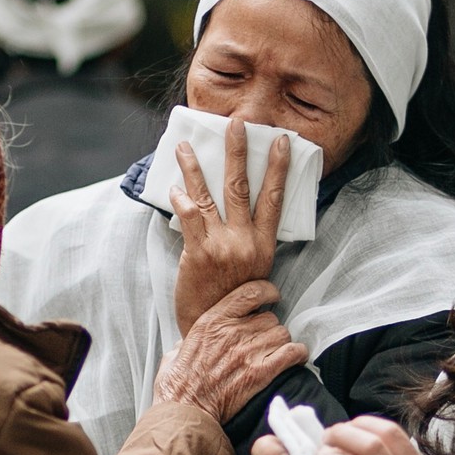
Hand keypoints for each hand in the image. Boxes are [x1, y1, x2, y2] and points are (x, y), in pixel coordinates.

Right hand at [154, 281, 306, 423]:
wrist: (185, 411)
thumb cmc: (177, 387)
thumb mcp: (173, 354)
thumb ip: (184, 344)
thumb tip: (183, 346)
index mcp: (212, 321)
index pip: (249, 292)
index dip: (266, 292)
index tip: (272, 297)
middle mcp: (232, 332)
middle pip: (269, 317)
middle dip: (270, 329)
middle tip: (265, 342)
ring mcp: (248, 351)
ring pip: (282, 334)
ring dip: (282, 343)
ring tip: (277, 353)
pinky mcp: (260, 372)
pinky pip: (291, 353)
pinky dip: (298, 354)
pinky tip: (296, 358)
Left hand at [169, 116, 290, 336]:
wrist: (218, 331)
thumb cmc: (232, 302)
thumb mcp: (252, 272)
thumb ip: (248, 242)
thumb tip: (239, 215)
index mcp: (263, 245)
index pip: (274, 198)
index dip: (278, 168)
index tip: (280, 141)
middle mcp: (246, 241)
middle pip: (242, 187)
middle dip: (237, 152)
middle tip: (235, 123)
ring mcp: (222, 246)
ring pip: (209, 196)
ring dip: (195, 168)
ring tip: (185, 146)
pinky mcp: (199, 253)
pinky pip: (189, 217)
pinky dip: (181, 199)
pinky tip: (174, 187)